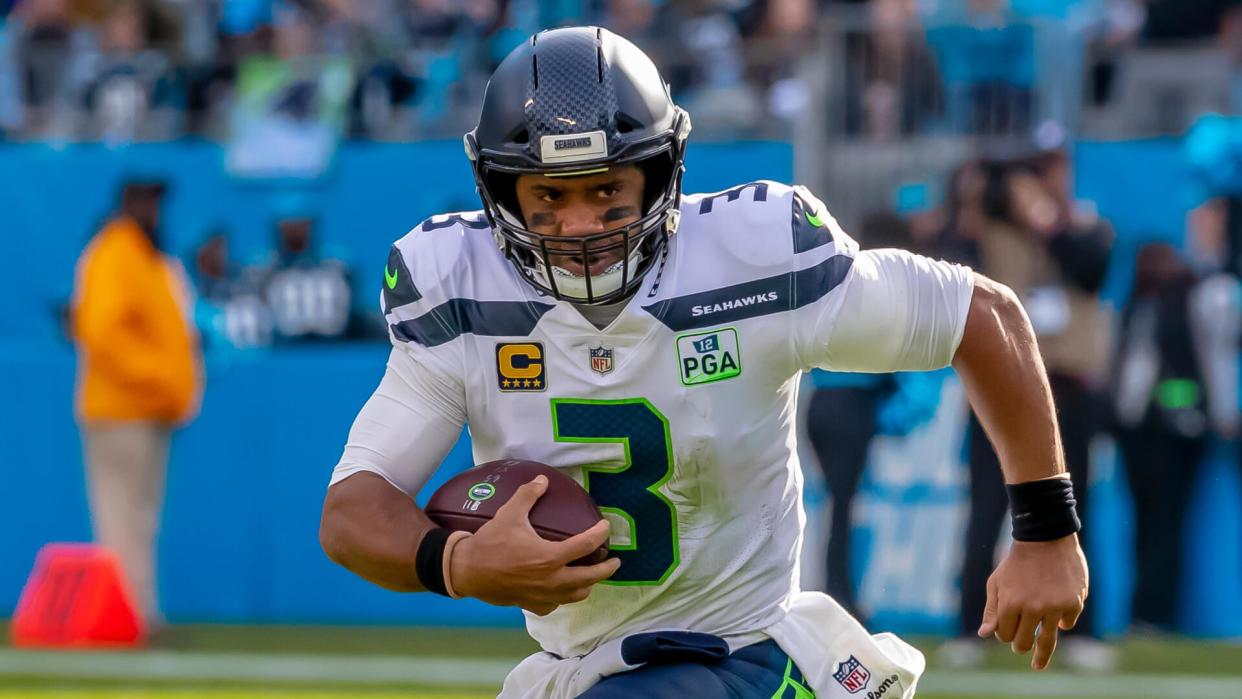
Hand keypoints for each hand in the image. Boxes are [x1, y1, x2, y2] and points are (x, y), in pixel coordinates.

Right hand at [449, 475, 619, 615]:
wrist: (467, 571)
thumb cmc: (491, 542)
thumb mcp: (510, 513)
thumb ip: (528, 495)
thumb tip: (542, 480)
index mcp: (549, 557)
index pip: (585, 546)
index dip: (600, 534)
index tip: (606, 527)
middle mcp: (551, 580)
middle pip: (589, 578)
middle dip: (606, 569)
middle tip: (614, 562)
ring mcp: (542, 596)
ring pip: (575, 595)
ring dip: (587, 585)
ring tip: (592, 577)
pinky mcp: (531, 604)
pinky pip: (555, 605)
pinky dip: (563, 598)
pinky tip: (562, 590)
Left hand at [978, 534, 1087, 670]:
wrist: (1045, 540)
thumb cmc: (1016, 563)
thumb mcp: (997, 583)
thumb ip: (992, 610)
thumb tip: (985, 635)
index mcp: (1010, 604)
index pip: (1005, 635)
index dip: (1005, 634)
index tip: (1007, 631)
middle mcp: (1033, 608)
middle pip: (1025, 641)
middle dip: (1021, 646)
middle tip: (1021, 649)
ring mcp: (1055, 607)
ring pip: (1047, 640)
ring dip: (1041, 654)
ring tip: (1037, 665)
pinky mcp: (1073, 603)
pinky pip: (1067, 623)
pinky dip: (1063, 622)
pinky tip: (1059, 617)